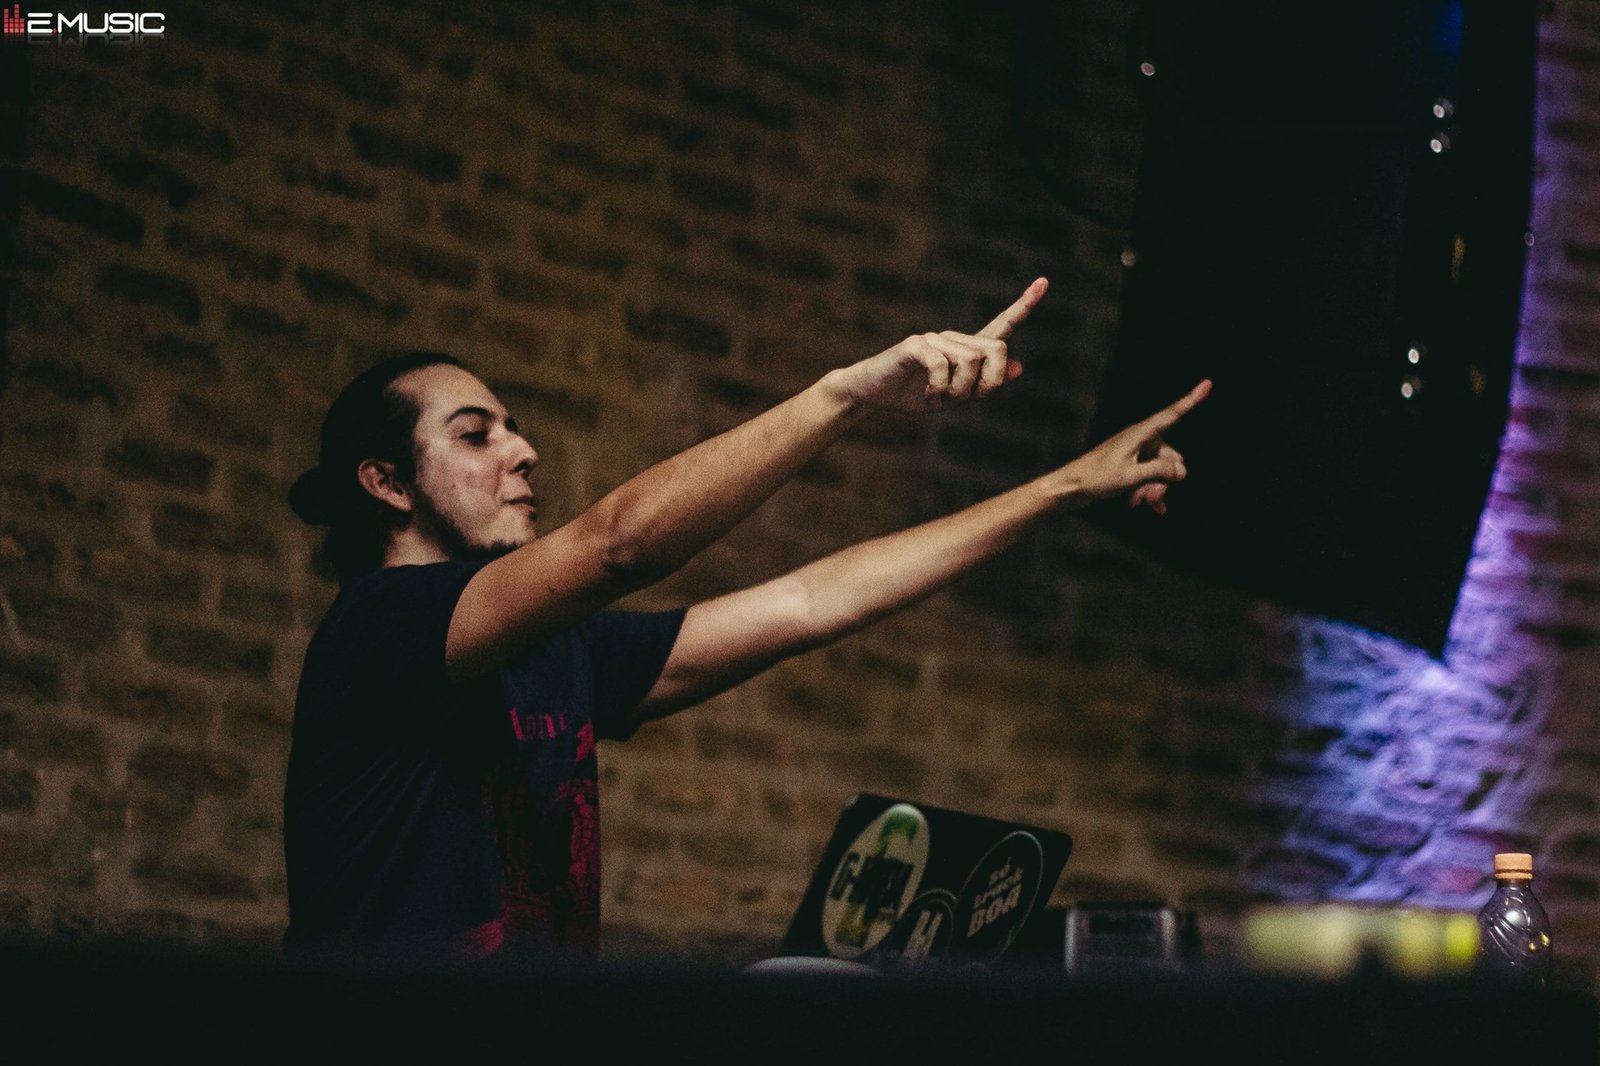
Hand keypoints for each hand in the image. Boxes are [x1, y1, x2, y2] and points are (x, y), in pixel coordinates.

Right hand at [827, 278, 1047, 413]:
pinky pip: (942, 366)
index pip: (1001, 326)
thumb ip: (984, 384)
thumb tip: (1019, 368)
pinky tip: (927, 395)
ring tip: (937, 398)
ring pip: (971, 362)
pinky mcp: (915, 345)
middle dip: (989, 382)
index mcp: (965, 350)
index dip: (1023, 305)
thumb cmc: (910, 394)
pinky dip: (937, 389)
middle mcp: (953, 338)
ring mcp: (934, 339)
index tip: (1044, 282)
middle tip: (968, 399)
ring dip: (958, 391)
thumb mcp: (952, 397)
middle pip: (996, 350)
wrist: (870, 394)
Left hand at [1060, 380, 1211, 513]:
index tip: (1208, 383)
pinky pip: (1150, 476)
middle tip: (1151, 498)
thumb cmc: (1095, 479)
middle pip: (1171, 455)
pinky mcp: (1128, 466)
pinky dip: (1150, 490)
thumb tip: (1183, 470)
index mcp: (1139, 434)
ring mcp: (1134, 453)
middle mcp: (1139, 439)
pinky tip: (1148, 506)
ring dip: (1156, 488)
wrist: (1068, 488)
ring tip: (1141, 503)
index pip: (1172, 414)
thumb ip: (1159, 472)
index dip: (1192, 399)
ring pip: (1161, 469)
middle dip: (1167, 478)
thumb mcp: (1131, 477)